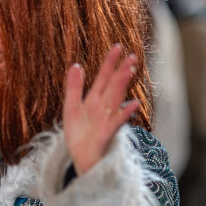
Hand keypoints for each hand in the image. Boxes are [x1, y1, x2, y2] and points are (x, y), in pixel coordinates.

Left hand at [63, 45, 139, 174]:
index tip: (117, 47)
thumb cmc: (79, 135)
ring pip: (116, 99)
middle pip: (113, 86)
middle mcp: (103, 107)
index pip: (103, 77)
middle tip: (131, 56)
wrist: (80, 159)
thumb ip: (74, 88)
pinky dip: (125, 113)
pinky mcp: (106, 134)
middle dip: (121, 71)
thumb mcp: (71, 108)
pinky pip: (117, 122)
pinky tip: (134, 104)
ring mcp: (106, 120)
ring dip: (123, 85)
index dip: (109, 62)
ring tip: (130, 70)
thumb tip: (75, 65)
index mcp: (94, 100)